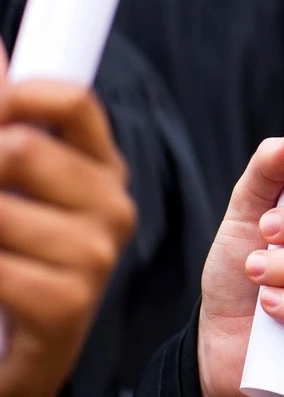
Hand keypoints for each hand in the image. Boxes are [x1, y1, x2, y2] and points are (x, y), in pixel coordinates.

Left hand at [0, 80, 134, 396]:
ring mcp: (96, 255)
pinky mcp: (68, 304)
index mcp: (101, 168)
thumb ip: (9, 121)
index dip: (13, 93)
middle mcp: (111, 205)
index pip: (72, 99)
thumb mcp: (11, 187)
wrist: (18, 353)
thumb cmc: (15, 260)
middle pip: (22, 148)